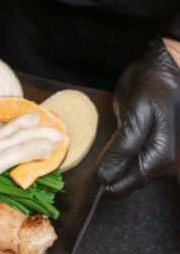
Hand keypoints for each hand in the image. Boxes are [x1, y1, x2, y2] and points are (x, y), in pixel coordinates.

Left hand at [96, 37, 179, 197]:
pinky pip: (132, 163)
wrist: (169, 64)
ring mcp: (162, 159)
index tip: (84, 170)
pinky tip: (112, 143)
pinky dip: (118, 158)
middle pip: (125, 183)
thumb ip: (121, 150)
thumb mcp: (134, 115)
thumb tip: (103, 179)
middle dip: (106, 173)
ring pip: (127, 174)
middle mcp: (164, 166)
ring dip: (112, 165)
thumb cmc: (153, 85)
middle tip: (92, 153)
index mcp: (160, 160)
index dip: (100, 182)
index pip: (121, 188)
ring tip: (102, 145)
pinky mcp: (156, 150)